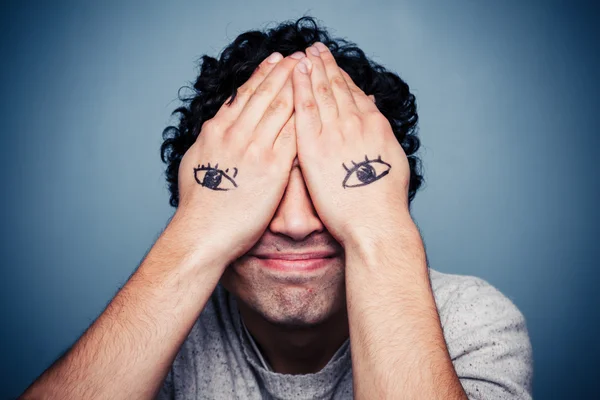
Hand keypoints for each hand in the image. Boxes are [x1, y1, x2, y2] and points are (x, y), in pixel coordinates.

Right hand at [175, 52, 304, 264]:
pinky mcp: (273, 168)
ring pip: (281, 109)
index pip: (244, 94)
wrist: (203, 233)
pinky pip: (293, 136)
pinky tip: (316, 107)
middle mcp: (236, 134)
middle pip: (265, 95)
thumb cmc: (198, 204)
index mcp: (217, 130)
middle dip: (284, 72)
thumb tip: (217, 126)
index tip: (275, 61)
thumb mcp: (194, 161)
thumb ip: (210, 140)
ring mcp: (255, 149)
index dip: (262, 75)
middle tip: (299, 56)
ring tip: (310, 72)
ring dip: (297, 88)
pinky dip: (305, 118)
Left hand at [292, 43, 411, 245]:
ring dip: (312, 70)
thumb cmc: (384, 201)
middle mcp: (355, 123)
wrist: (374, 223)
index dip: (340, 75)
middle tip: (315, 48)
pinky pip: (304, 109)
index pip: (353, 92)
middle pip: (337, 87)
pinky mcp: (314, 147)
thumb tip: (372, 112)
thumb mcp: (391, 159)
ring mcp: (334, 132)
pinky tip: (294, 74)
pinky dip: (300, 88)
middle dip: (325, 65)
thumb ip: (378, 133)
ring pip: (321, 92)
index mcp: (374, 125)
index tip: (331, 64)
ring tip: (304, 54)